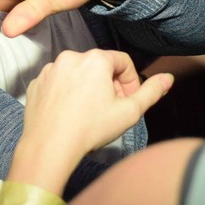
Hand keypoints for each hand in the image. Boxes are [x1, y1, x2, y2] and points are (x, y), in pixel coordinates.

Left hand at [22, 49, 173, 169]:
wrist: (49, 147)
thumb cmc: (90, 129)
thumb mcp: (130, 112)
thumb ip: (151, 92)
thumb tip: (167, 78)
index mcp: (95, 59)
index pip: (123, 61)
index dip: (130, 81)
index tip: (128, 100)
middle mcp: (70, 58)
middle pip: (99, 66)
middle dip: (109, 84)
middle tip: (111, 109)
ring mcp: (50, 70)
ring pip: (77, 73)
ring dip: (87, 87)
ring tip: (89, 113)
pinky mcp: (36, 83)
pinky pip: (57, 82)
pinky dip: (66, 93)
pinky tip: (70, 113)